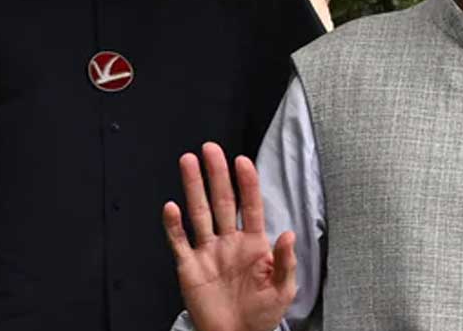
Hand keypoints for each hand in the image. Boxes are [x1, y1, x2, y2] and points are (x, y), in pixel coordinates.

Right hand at [163, 142, 296, 330]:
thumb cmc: (261, 313)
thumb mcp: (282, 289)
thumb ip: (285, 261)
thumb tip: (290, 233)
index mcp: (253, 243)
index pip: (251, 206)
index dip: (247, 183)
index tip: (243, 161)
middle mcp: (229, 241)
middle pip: (222, 201)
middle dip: (217, 174)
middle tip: (211, 149)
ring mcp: (208, 251)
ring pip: (199, 213)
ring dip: (193, 187)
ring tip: (188, 161)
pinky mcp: (189, 267)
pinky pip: (180, 241)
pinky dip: (174, 225)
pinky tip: (172, 207)